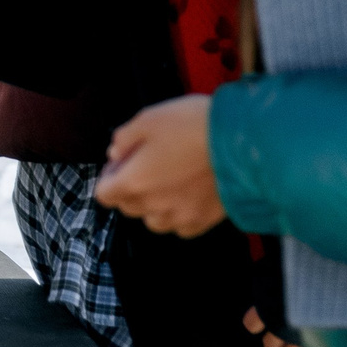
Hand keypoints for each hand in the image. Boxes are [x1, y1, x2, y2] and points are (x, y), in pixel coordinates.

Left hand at [95, 94, 225, 236]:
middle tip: (146, 167)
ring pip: (154, 221)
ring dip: (154, 206)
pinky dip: (180, 216)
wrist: (243, 143)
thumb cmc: (191, 125)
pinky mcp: (206, 222)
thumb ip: (123, 139)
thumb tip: (114, 154)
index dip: (109, 177)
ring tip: (169, 183)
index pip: (103, 195)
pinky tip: (188, 196)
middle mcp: (154, 206)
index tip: (121, 163)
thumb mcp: (148, 119)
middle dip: (130, 189)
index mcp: (134, 182)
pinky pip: (182, 227)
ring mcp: (181, 217)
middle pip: (128, 208)